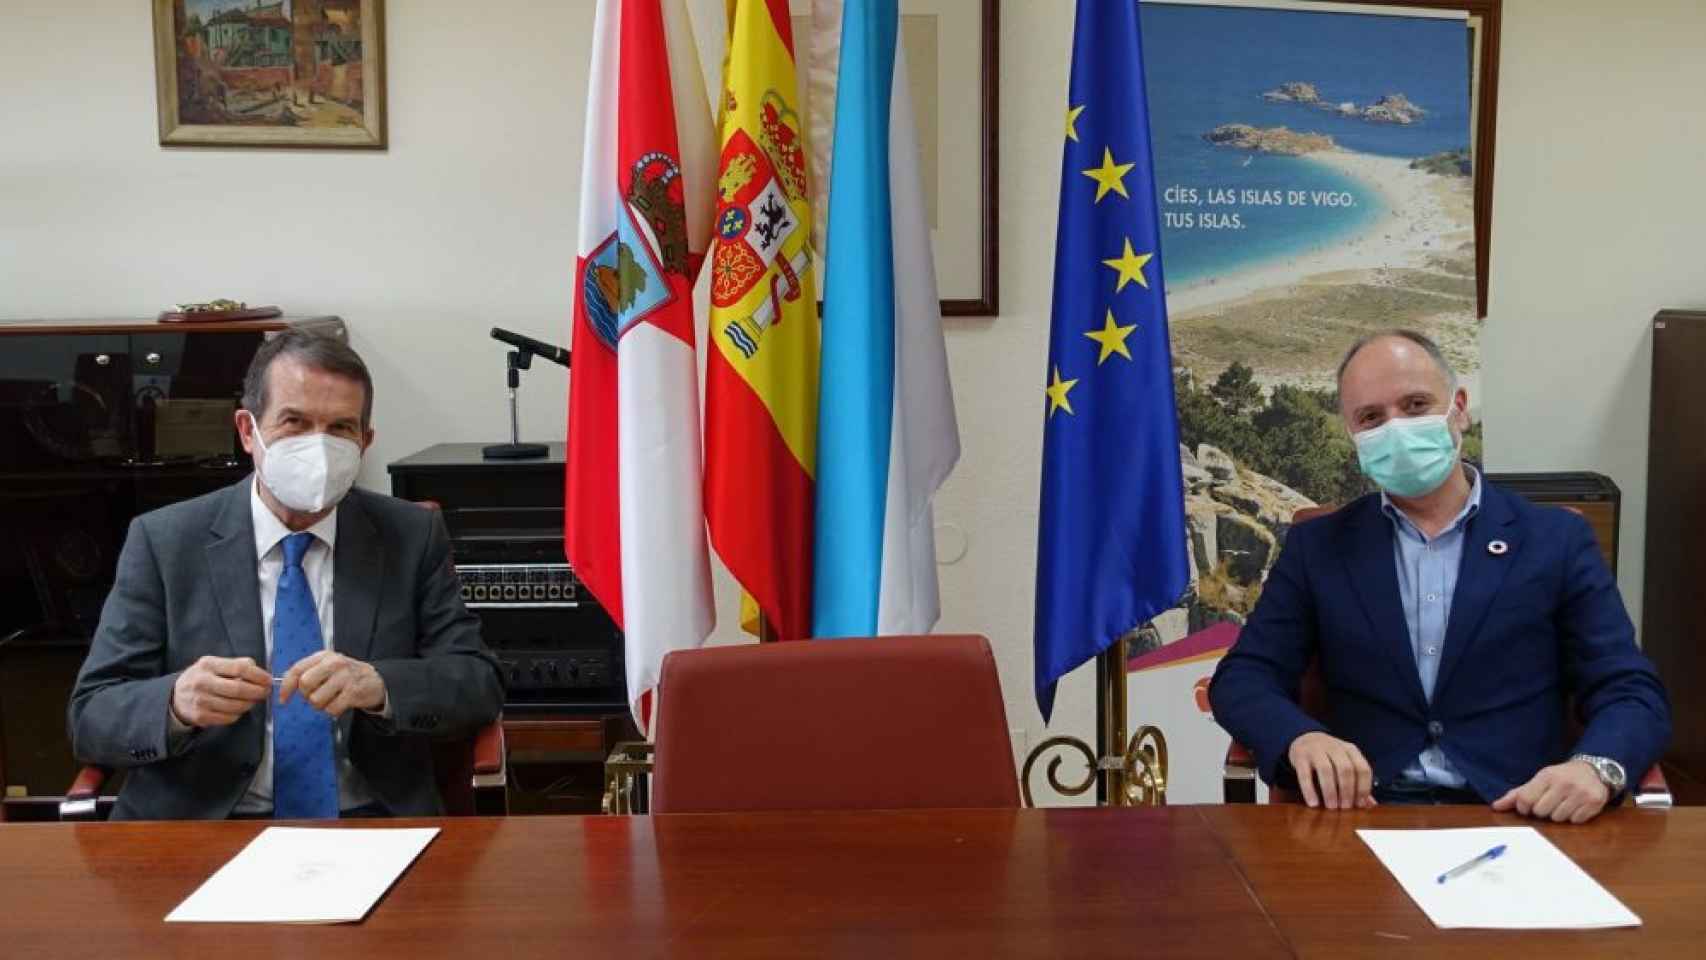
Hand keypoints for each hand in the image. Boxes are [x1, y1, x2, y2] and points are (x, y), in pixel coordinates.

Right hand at [171, 655, 271, 727]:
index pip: (240, 668)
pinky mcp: (201, 716)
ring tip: (253, 700)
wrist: (176, 696)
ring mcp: (201, 701)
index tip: (268, 680)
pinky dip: (238, 714)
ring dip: (249, 704)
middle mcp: (203, 682)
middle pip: (238, 689)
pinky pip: (228, 718)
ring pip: (235, 706)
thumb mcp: (215, 664)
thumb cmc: (203, 678)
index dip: (258, 675)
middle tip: (265, 692)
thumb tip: (258, 670)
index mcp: (209, 665)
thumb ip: (236, 664)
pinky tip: (238, 708)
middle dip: (257, 692)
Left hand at [278, 650, 385, 717]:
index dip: (287, 686)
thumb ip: (307, 671)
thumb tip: (284, 682)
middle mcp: (334, 663)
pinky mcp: (353, 692)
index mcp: (324, 656)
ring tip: (332, 699)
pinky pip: (331, 709)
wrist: (376, 680)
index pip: (297, 669)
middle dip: (307, 695)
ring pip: (316, 700)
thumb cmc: (347, 675)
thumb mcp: (327, 666)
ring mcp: (344, 677)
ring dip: (321, 705)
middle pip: (305, 684)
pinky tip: (341, 703)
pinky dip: (333, 711)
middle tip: (318, 695)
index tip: (284, 699)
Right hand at [1288, 731, 1377, 809]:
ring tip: (1331, 807)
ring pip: (1326, 770)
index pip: (1362, 768)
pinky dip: (1309, 790)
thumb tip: (1370, 805)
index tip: (1360, 804)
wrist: (1304, 739)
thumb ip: (1357, 783)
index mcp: (1350, 750)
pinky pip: (1305, 774)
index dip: (1363, 788)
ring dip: (1330, 791)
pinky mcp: (1300, 756)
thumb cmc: (1329, 757)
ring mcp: (1316, 750)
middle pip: (1345, 769)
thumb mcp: (1345, 764)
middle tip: (1345, 808)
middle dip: (1347, 791)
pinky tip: (1313, 803)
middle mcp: (1334, 747)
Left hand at [1492, 760, 1609, 822]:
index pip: (1525, 799)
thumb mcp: (1539, 780)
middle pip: (1541, 811)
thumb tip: (1496, 806)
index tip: (1528, 806)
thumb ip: (1517, 794)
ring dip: (1558, 815)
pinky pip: (1575, 821)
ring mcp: (1581, 793)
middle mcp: (1564, 783)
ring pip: (1558, 819)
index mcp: (1547, 776)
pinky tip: (1575, 806)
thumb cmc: (1560, 777)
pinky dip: (1573, 817)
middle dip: (1542, 811)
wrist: (1592, 771)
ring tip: (1563, 803)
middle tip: (1549, 802)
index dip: (1523, 808)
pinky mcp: (1595, 803)